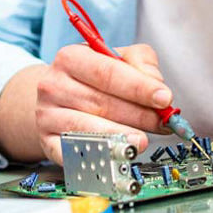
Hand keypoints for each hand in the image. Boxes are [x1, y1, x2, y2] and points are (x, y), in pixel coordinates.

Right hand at [33, 42, 172, 163]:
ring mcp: (47, 115)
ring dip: (121, 136)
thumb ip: (141, 62)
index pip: (108, 73)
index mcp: (71, 57)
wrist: (57, 96)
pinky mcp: (48, 141)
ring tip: (143, 140)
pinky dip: (98, 154)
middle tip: (163, 123)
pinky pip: (74, 152)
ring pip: (89, 129)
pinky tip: (117, 153)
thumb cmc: (92, 77)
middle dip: (139, 115)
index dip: (139, 87)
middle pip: (102, 103)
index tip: (164, 98)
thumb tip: (157, 85)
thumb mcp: (116, 57)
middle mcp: (54, 85)